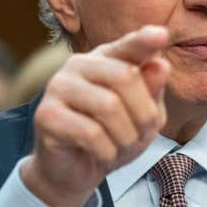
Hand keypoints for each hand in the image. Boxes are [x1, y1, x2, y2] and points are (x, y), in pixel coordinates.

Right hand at [20, 25, 169, 206]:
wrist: (75, 172)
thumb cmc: (114, 136)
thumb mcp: (144, 115)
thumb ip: (152, 89)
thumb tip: (161, 64)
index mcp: (106, 58)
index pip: (129, 45)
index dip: (144, 41)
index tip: (161, 35)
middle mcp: (79, 64)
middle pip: (126, 77)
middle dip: (143, 114)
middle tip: (140, 135)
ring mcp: (59, 86)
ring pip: (109, 106)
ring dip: (126, 136)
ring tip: (120, 146)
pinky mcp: (46, 114)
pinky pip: (91, 133)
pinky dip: (107, 151)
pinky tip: (102, 154)